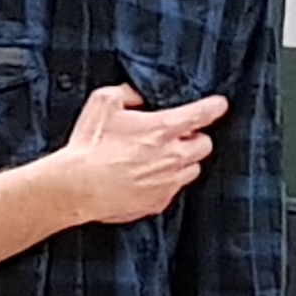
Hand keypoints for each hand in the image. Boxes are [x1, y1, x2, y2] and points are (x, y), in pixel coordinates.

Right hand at [53, 85, 225, 229]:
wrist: (76, 188)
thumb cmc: (89, 146)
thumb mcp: (103, 102)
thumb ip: (128, 93)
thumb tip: (138, 95)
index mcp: (163, 128)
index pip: (203, 114)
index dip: (214, 107)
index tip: (219, 105)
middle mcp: (173, 157)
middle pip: (204, 145)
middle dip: (194, 138)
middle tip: (176, 136)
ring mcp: (168, 183)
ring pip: (192, 169)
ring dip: (183, 162)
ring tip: (160, 159)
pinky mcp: (158, 203)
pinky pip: (173, 190)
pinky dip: (166, 182)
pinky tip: (145, 178)